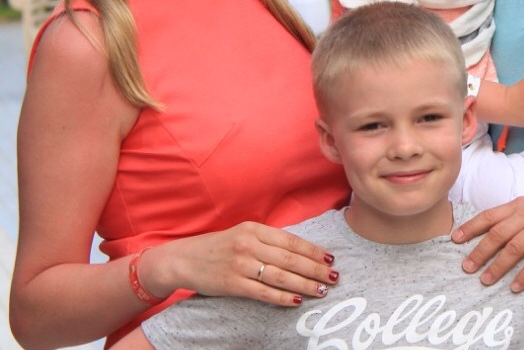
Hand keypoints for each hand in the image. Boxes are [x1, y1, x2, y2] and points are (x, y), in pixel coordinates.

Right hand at [142, 221, 338, 306]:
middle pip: (290, 259)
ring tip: (321, 290)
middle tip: (334, 276)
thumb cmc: (219, 247)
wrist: (184, 259)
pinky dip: (282, 297)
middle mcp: (249, 245)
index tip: (330, 258)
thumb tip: (300, 250)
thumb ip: (268, 240)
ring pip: (280, 276)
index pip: (291, 240)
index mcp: (255, 229)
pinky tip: (296, 300)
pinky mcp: (233, 284)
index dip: (312, 250)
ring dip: (304, 284)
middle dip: (315, 269)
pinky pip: (263, 292)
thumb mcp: (243, 234)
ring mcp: (241, 265)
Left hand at [451, 191, 523, 291]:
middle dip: (478, 251)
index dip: (470, 227)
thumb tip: (500, 226)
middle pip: (496, 234)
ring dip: (497, 266)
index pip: (489, 215)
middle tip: (465, 267)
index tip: (455, 239)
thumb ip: (520, 213)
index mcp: (520, 204)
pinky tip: (515, 287)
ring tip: (485, 280)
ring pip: (512, 249)